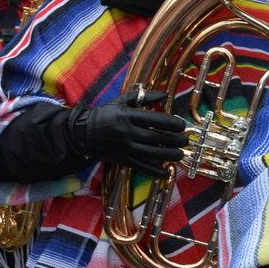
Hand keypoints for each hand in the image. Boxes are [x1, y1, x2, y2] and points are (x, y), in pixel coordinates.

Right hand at [70, 94, 187, 174]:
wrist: (83, 133)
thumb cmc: (105, 114)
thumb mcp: (122, 101)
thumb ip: (144, 97)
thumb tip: (165, 94)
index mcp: (128, 115)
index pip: (155, 119)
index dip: (172, 123)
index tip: (182, 126)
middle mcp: (127, 132)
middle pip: (156, 137)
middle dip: (174, 140)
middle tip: (185, 141)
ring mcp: (124, 147)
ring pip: (151, 153)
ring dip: (168, 155)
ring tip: (180, 154)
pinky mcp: (122, 160)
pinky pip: (140, 167)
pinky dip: (154, 171)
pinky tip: (166, 173)